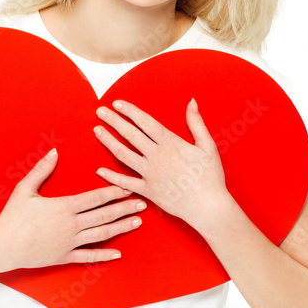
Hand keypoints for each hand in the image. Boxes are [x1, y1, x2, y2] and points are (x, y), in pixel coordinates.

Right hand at [0, 147, 146, 270]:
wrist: (3, 245)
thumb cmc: (12, 216)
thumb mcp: (25, 189)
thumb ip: (41, 170)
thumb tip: (54, 152)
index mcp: (64, 206)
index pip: (95, 197)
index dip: (114, 191)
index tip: (128, 186)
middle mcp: (72, 225)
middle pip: (104, 215)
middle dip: (125, 208)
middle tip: (143, 202)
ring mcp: (70, 242)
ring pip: (102, 234)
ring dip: (121, 227)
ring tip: (137, 222)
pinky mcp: (65, 256)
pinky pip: (89, 256)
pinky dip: (104, 255)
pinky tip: (118, 254)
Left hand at [93, 97, 229, 228]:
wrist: (208, 206)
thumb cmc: (210, 176)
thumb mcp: (207, 146)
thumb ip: (196, 123)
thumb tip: (191, 102)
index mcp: (170, 143)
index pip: (145, 122)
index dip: (129, 111)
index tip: (117, 103)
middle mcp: (156, 156)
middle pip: (130, 134)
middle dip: (114, 121)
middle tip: (100, 111)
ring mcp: (149, 174)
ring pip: (123, 154)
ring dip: (108, 141)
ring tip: (97, 131)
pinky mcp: (147, 190)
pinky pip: (125, 182)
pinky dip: (111, 176)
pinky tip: (99, 169)